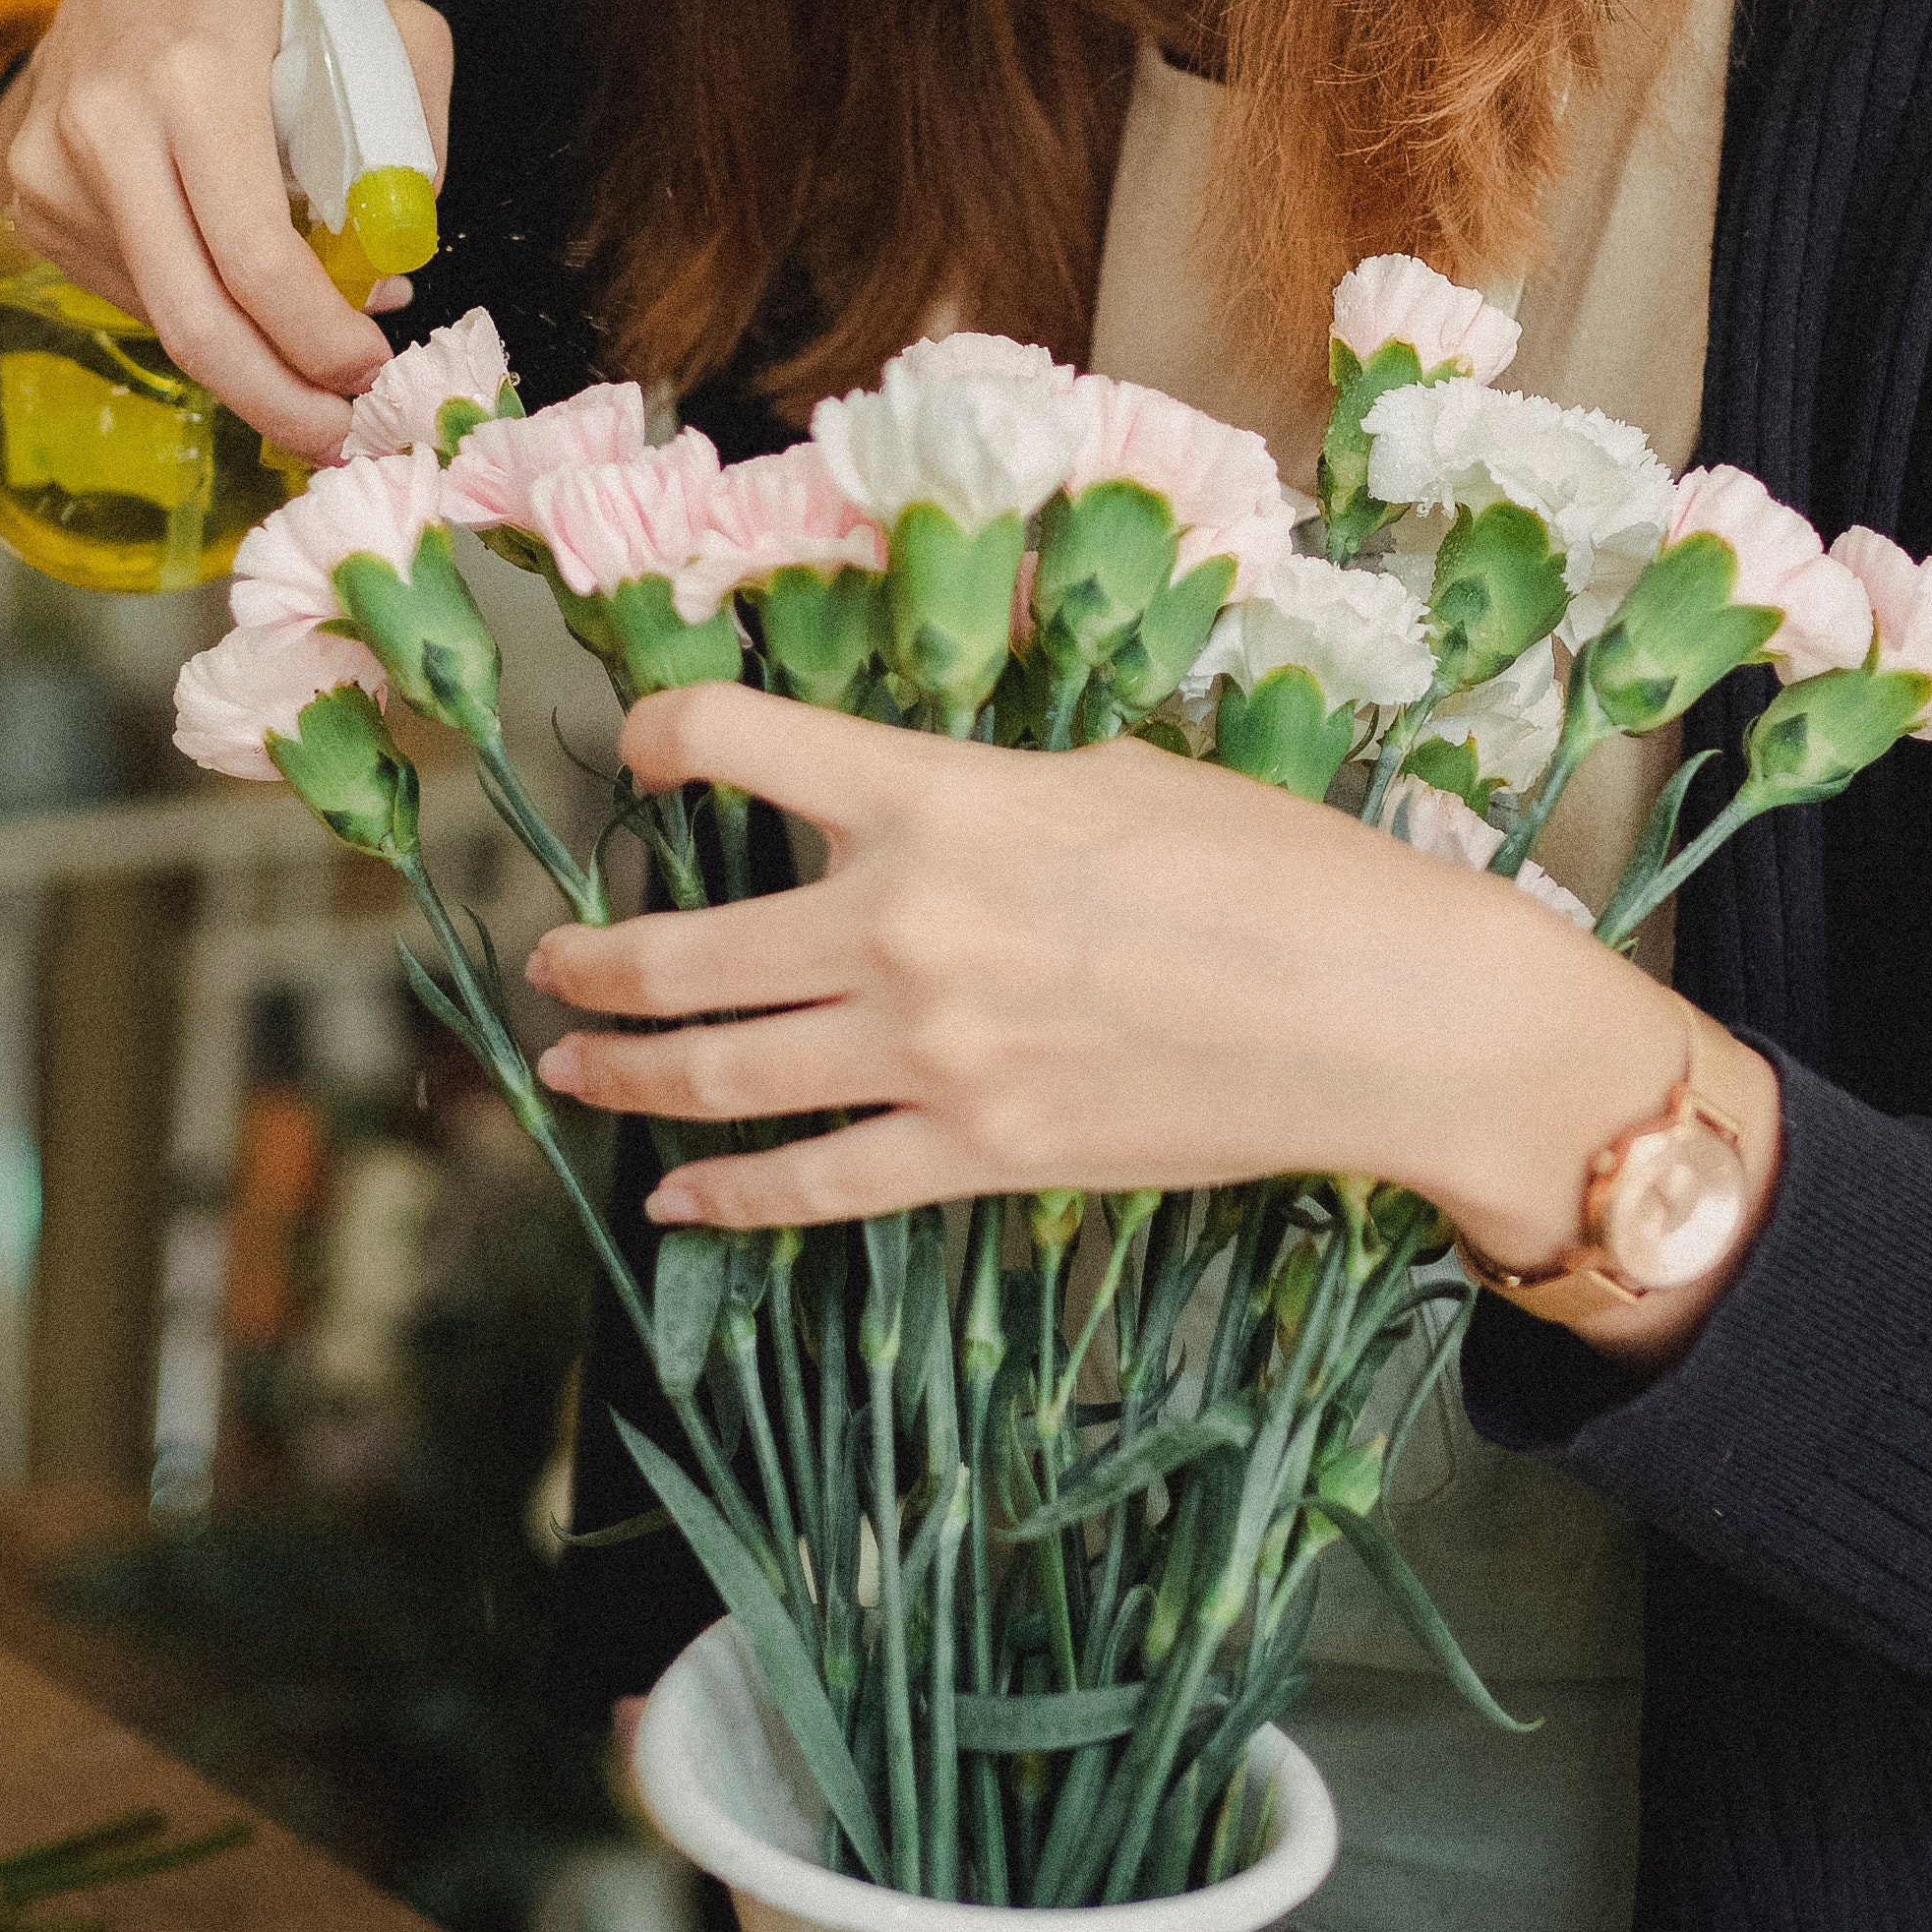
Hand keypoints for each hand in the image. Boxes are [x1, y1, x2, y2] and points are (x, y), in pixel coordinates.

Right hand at [0, 0, 452, 460]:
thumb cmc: (278, 0)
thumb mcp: (383, 28)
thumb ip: (413, 137)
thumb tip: (386, 272)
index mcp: (193, 72)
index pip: (252, 250)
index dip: (315, 335)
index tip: (368, 370)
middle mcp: (105, 119)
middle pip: (193, 315)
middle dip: (275, 398)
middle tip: (334, 436)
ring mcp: (53, 164)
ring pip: (161, 318)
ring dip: (245, 364)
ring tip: (308, 362)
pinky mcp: (35, 199)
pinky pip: (132, 294)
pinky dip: (198, 312)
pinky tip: (238, 288)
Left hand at [526, 685, 1707, 1267]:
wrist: (1379, 1011)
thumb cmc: (1276, 868)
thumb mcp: (1118, 775)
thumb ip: (989, 795)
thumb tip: (925, 812)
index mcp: (939, 799)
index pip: (735, 741)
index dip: (662, 737)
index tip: (637, 753)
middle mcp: (902, 924)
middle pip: (683, 948)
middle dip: (594, 962)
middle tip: (553, 966)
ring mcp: (928, 1052)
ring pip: (715, 1072)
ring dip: (621, 1070)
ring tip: (569, 1067)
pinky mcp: (973, 1155)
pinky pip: (809, 1185)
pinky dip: (724, 1193)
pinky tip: (674, 1192)